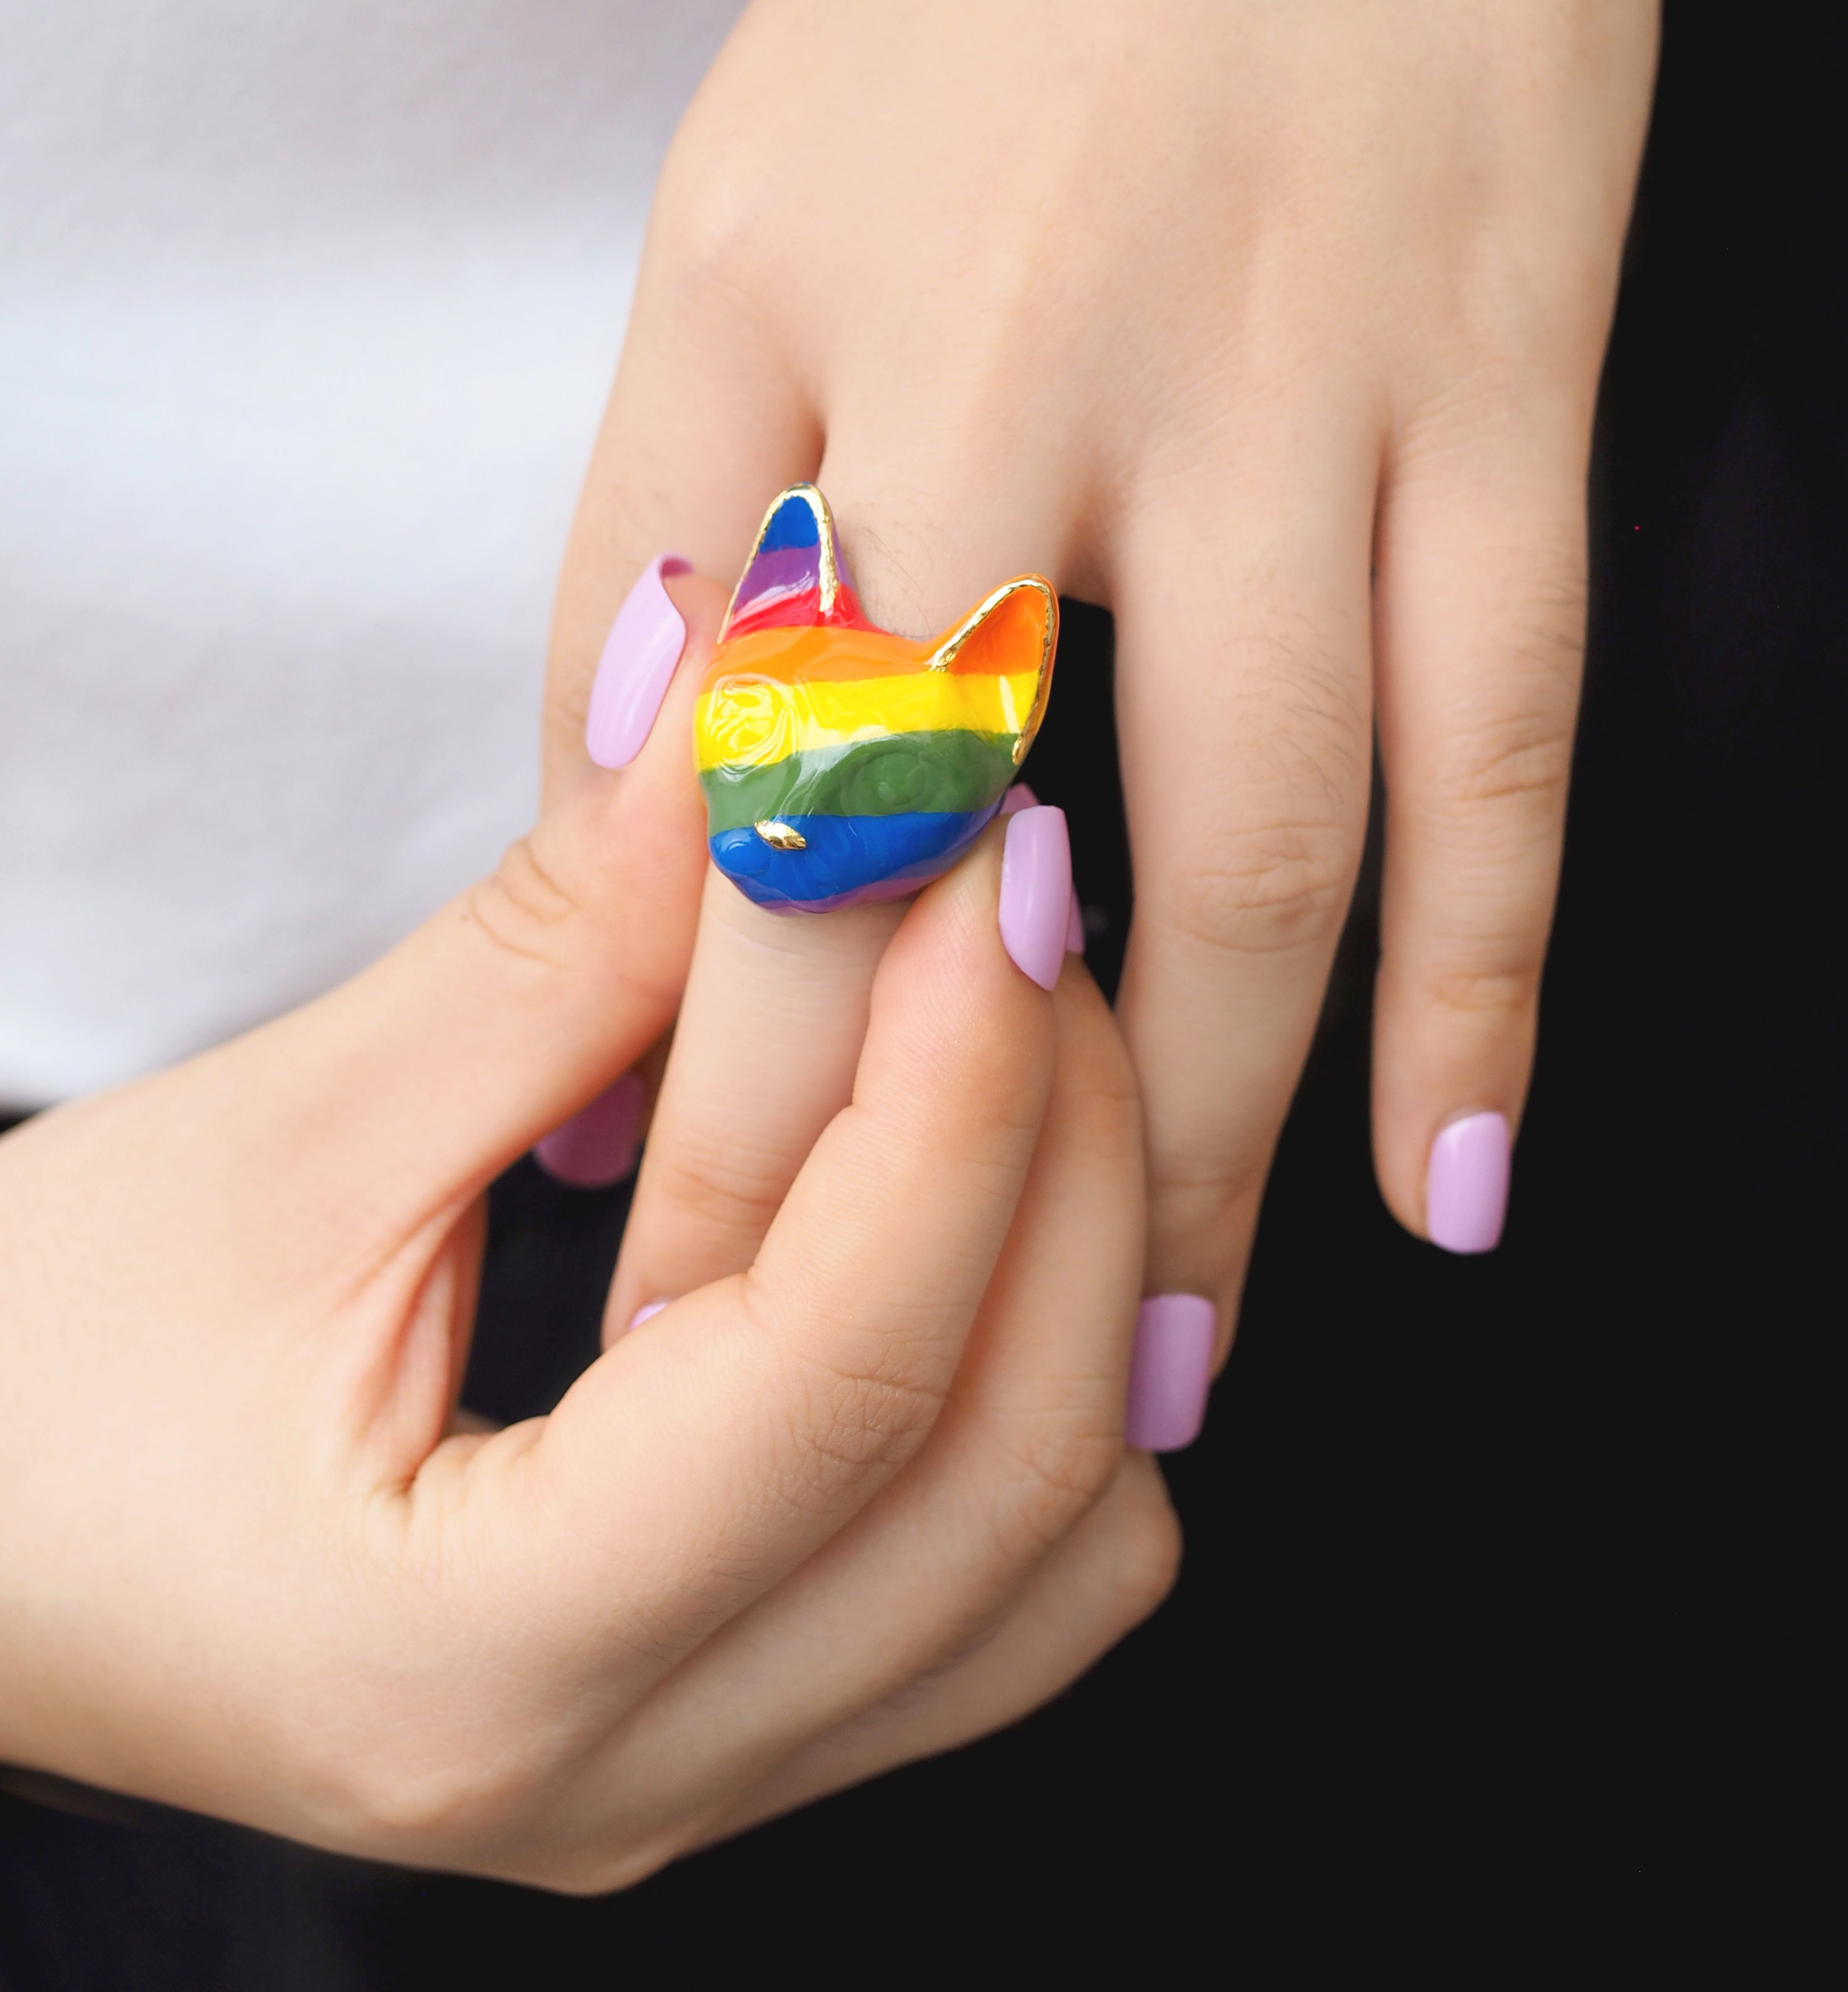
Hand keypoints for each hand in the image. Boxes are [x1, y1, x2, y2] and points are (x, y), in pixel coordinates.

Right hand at [0, 576, 1170, 1887]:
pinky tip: (979, 1210)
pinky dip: (1046, 1386)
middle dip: (1065, 1149)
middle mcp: (620, 1785)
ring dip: (1091, 1273)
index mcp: (472, 1661)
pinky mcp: (721, 1726)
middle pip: (1013, 1472)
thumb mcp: (285, 1138)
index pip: (847, 1373)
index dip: (957, 1086)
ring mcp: (690, 1785)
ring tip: (1010, 1036)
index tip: (997, 858)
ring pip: (1062, 1560)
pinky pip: (1004, 1592)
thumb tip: (759, 716)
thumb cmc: (26, 1366)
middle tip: (1019, 898)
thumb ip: (562, 945)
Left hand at [547, 0, 1715, 1394]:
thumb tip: (628, 806)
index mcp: (807, 328)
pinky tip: (1455, 1175)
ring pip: (1254, 859)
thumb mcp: (742, 183)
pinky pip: (1506, 745)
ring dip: (1205, 1151)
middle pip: (964, 880)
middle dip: (910, 1188)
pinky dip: (1486, 982)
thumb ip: (666, 500)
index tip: (671, 1266)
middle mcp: (1042, 380)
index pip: (719, 794)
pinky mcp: (1512, 381)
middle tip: (881, 1414)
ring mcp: (1307, 391)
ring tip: (1154, 1371)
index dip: (693, 1073)